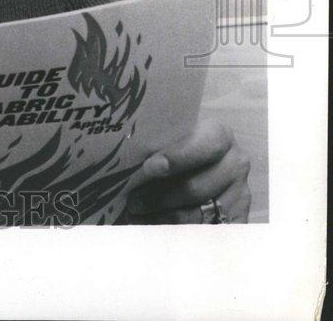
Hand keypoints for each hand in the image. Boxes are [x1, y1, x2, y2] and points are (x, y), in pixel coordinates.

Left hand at [126, 119, 250, 223]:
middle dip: (160, 196)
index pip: (205, 145)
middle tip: (133, 201)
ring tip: (137, 216)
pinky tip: (155, 227)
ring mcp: (239, 193)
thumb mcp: (171, 139)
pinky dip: (178, 231)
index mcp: (219, 136)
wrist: (204, 166)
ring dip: (164, 217)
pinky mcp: (237, 219)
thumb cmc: (177, 148)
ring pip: (199, 213)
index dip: (178, 158)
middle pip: (196, 187)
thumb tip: (128, 162)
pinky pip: (206, 231)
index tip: (150, 168)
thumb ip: (158, 146)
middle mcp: (235, 163)